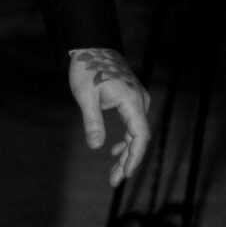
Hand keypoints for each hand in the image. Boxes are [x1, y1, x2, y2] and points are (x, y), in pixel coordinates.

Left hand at [68, 46, 150, 188]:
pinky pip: (133, 123)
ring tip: (114, 171)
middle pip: (140, 137)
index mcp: (132, 101)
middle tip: (114, 180)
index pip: (140, 136)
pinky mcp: (132, 98)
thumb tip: (96, 146)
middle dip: (128, 160)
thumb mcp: (85, 96)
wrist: (92, 46)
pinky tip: (115, 150)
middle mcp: (140, 101)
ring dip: (127, 151)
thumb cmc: (86, 69)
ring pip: (137, 132)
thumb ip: (93, 121)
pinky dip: (126, 138)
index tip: (126, 174)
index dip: (134, 157)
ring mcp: (138, 100)